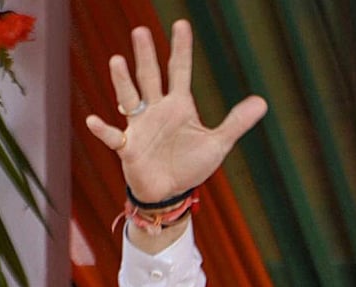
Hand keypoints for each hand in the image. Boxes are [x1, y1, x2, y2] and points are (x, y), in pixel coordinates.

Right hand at [84, 20, 266, 205]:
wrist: (170, 192)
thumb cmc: (189, 165)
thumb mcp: (217, 144)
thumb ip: (236, 122)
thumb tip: (262, 102)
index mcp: (178, 106)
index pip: (180, 71)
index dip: (181, 49)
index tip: (181, 24)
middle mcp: (156, 110)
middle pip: (150, 77)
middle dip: (147, 56)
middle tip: (142, 31)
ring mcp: (140, 127)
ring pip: (129, 98)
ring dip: (123, 81)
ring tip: (117, 61)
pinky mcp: (128, 148)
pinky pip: (113, 137)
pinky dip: (103, 130)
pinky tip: (93, 120)